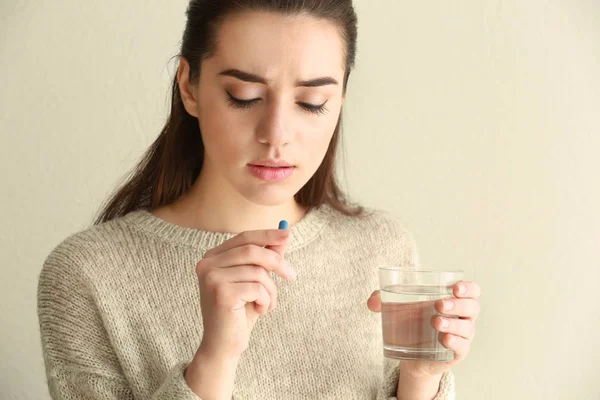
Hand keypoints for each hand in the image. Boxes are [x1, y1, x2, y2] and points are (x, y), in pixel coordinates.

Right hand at [196, 229, 295, 358]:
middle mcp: (207, 264)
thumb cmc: (240, 313)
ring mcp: (211, 278)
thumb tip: (284, 234)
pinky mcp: (221, 293)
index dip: (267, 235)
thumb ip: (266, 257)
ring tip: (268, 304)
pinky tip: (260, 310)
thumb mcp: (255, 281)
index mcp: (212, 258)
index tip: (288, 234)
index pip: (244, 238)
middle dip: (276, 262)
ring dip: (271, 289)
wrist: (224, 346)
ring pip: (257, 271)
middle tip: (292, 275)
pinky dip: (266, 299)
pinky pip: (257, 287)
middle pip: (251, 251)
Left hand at [367, 281, 480, 377]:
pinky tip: (444, 339)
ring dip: (453, 323)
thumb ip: (382, 300)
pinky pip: (463, 347)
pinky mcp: (457, 353)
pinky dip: (455, 342)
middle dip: (458, 304)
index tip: (455, 287)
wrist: (410, 353)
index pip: (472, 291)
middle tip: (438, 304)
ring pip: (467, 327)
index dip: (468, 288)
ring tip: (435, 322)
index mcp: (453, 300)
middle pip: (472, 307)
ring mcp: (462, 336)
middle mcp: (463, 317)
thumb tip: (371, 302)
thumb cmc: (410, 322)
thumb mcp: (397, 308)